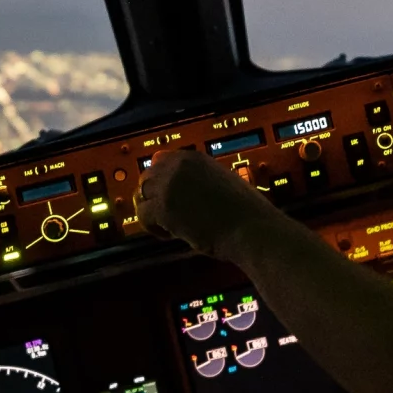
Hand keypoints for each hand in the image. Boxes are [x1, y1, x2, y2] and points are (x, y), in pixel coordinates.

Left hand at [137, 149, 286, 260]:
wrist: (251, 229)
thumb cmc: (245, 211)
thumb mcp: (222, 180)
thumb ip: (199, 177)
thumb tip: (180, 183)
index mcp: (194, 158)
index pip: (160, 160)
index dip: (161, 181)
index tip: (167, 197)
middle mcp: (178, 166)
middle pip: (147, 177)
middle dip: (152, 196)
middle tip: (166, 215)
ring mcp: (169, 185)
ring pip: (141, 196)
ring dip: (152, 212)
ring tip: (171, 226)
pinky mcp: (163, 208)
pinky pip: (142, 216)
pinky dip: (153, 228)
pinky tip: (171, 234)